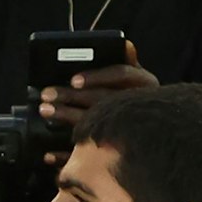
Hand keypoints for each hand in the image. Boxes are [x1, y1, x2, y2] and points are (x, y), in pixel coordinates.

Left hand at [38, 41, 158, 164]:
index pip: (121, 75)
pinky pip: (88, 158)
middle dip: (72, 97)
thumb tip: (125, 44)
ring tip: (45, 110)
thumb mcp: (135, 77)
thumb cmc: (137, 96)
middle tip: (46, 94)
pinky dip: (66, 155)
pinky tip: (49, 154)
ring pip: (93, 124)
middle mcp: (138, 105)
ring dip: (66, 117)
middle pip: (102, 99)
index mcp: (144, 82)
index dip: (96, 77)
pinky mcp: (112, 154)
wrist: (156, 133)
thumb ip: (126, 61)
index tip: (74, 80)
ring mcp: (126, 131)